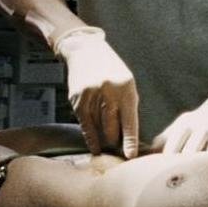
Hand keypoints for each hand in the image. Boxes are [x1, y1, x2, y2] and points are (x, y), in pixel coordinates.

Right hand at [52, 26, 138, 157]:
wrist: (85, 50)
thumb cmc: (111, 70)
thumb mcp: (126, 84)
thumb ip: (128, 107)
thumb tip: (128, 137)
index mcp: (125, 88)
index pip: (129, 121)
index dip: (130, 141)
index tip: (130, 156)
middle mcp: (108, 92)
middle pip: (111, 128)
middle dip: (115, 142)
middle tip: (118, 149)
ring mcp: (90, 96)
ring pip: (98, 129)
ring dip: (103, 140)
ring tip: (107, 147)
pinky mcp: (77, 100)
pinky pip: (85, 125)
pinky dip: (90, 138)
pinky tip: (95, 146)